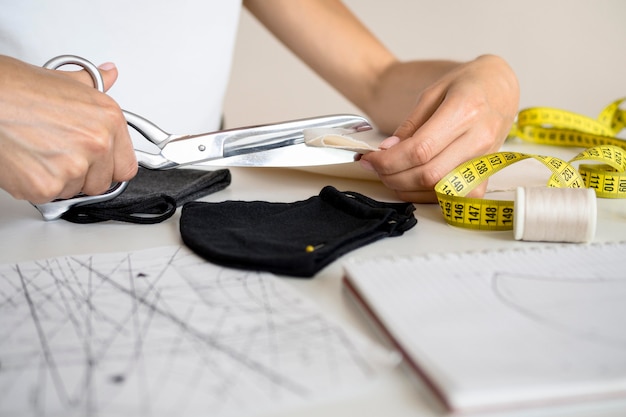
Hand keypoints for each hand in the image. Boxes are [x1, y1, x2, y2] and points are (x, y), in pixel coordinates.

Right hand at [0, 55, 136, 203]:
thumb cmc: (15, 87)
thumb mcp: (65, 81)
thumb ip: (93, 84)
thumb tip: (109, 73)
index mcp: (109, 119)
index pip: (126, 165)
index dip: (108, 166)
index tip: (98, 163)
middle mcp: (97, 144)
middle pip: (102, 183)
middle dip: (83, 174)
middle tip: (59, 153)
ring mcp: (74, 167)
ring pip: (74, 190)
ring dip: (58, 179)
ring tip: (38, 150)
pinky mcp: (47, 186)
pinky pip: (49, 197)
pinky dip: (35, 185)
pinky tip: (26, 160)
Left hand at [359, 55, 519, 202]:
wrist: (501, 87)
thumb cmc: (468, 85)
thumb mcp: (433, 92)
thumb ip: (410, 125)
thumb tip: (387, 151)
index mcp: (465, 110)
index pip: (420, 149)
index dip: (389, 160)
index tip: (371, 158)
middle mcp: (479, 138)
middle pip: (428, 174)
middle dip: (393, 175)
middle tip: (375, 167)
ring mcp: (485, 160)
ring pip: (439, 190)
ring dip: (406, 188)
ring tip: (390, 174)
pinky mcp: (486, 174)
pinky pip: (453, 197)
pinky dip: (426, 195)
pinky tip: (411, 183)